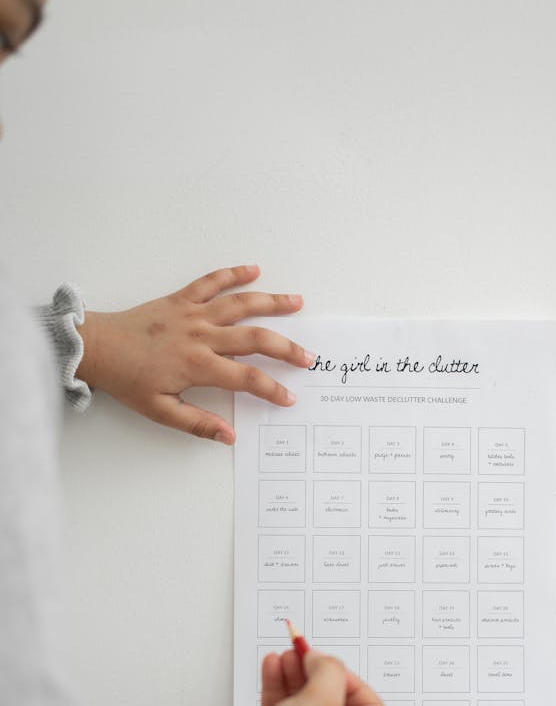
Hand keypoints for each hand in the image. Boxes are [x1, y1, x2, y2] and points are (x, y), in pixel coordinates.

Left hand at [75, 265, 314, 443]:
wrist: (98, 348)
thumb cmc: (127, 380)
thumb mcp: (160, 411)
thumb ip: (197, 424)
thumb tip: (229, 436)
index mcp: (197, 365)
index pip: (246, 379)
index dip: (271, 389)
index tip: (289, 398)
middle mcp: (200, 336)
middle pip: (254, 339)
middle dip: (285, 349)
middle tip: (308, 357)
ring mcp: (192, 313)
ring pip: (240, 304)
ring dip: (272, 303)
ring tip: (298, 302)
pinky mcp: (181, 299)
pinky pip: (211, 282)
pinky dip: (233, 274)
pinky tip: (253, 269)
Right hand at [258, 650, 384, 705]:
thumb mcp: (324, 703)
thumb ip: (330, 672)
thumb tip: (319, 659)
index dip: (353, 683)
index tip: (333, 670)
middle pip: (331, 698)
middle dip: (317, 672)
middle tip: (305, 655)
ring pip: (303, 696)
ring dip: (295, 671)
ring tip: (285, 656)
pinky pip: (280, 701)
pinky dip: (277, 680)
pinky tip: (272, 664)